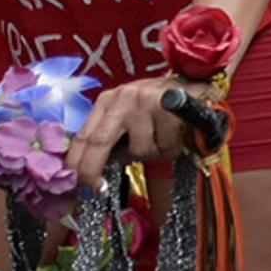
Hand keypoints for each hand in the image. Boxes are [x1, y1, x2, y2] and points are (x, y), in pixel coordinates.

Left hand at [69, 76, 200, 182]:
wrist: (196, 83)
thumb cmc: (160, 105)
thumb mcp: (129, 114)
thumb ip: (112, 135)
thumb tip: (95, 167)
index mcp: (108, 101)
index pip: (84, 134)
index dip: (76, 161)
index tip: (75, 182)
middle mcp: (123, 98)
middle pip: (99, 141)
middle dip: (92, 168)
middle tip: (94, 188)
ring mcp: (145, 102)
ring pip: (140, 149)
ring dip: (152, 154)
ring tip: (162, 139)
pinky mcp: (168, 108)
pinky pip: (164, 145)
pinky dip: (171, 147)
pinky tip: (175, 133)